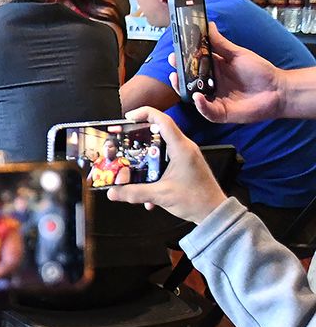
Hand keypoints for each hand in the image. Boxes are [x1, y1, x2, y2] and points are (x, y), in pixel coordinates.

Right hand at [106, 107, 226, 224]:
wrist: (214, 212)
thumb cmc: (196, 199)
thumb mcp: (161, 195)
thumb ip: (134, 193)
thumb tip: (113, 192)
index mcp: (181, 148)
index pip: (162, 120)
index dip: (144, 114)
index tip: (128, 118)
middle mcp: (184, 148)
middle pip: (158, 132)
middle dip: (138, 137)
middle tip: (122, 142)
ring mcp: (185, 156)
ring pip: (159, 147)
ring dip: (144, 156)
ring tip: (130, 164)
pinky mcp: (184, 165)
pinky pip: (164, 160)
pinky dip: (152, 169)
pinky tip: (145, 186)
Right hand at [168, 23, 282, 122]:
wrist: (278, 89)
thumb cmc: (260, 72)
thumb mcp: (237, 54)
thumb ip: (220, 43)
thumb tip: (209, 25)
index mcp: (214, 71)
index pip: (193, 66)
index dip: (182, 61)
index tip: (175, 53)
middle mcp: (211, 86)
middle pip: (189, 82)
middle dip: (178, 74)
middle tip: (172, 65)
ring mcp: (214, 100)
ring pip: (193, 97)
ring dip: (183, 89)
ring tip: (177, 79)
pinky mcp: (221, 113)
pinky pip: (206, 111)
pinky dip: (201, 105)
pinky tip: (198, 97)